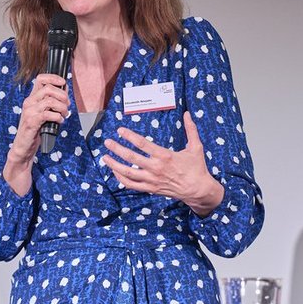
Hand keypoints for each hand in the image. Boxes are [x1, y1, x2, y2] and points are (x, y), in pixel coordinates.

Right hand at [4, 74, 68, 194]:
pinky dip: (58, 117)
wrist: (24, 146)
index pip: (41, 78)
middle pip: (49, 88)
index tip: (63, 83)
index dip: (54, 77)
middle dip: (63, 96)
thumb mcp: (45, 113)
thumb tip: (65, 90)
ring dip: (62, 107)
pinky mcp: (31, 122)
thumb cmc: (36, 129)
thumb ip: (53, 102)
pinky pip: (48, 114)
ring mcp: (29, 111)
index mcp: (32, 98)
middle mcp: (29, 102)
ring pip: (50, 101)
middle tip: (67, 105)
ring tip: (64, 114)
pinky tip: (60, 121)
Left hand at [102, 111, 223, 215]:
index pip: (142, 144)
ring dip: (114, 165)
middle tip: (107, 142)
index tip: (120, 130)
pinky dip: (121, 178)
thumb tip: (187, 113)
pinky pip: (131, 185)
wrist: (198, 190)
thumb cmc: (197, 167)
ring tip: (105, 157)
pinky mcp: (151, 189)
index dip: (129, 136)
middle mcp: (155, 168)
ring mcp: (151, 180)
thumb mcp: (196, 146)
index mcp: (164, 155)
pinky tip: (115, 172)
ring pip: (128, 173)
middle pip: (131, 158)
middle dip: (117, 149)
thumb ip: (191, 129)